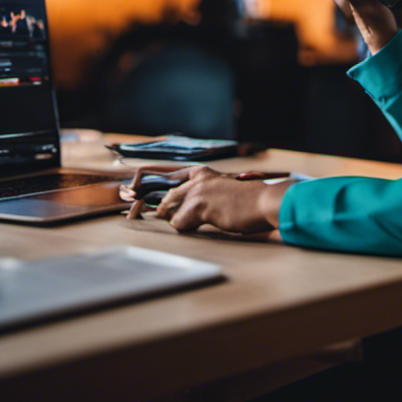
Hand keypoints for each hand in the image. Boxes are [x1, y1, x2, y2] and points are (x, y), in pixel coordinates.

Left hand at [125, 164, 290, 233]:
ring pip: (173, 211)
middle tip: (156, 218)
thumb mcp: (222, 192)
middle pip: (168, 197)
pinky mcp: (199, 206)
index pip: (172, 177)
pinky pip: (180, 223)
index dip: (157, 188)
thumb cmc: (247, 201)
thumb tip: (187, 212)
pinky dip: (187, 229)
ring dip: (180, 222)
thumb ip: (205, 196)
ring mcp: (196, 191)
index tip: (139, 191)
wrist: (262, 202)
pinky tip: (203, 226)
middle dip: (161, 210)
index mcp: (203, 173)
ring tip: (190, 225)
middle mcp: (197, 179)